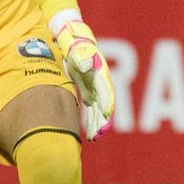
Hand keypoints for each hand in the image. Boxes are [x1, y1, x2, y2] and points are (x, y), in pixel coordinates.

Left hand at [52, 12, 114, 139]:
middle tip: (98, 134)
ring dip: (98, 124)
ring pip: (99, 111)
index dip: (107, 104)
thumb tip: (85, 66)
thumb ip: (82, 59)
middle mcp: (102, 85)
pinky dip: (92, 121)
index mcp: (101, 75)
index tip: (106, 115)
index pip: (106, 92)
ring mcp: (97, 90)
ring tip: (94, 138)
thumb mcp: (79, 51)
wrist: (76, 45)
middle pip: (105, 105)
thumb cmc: (77, 48)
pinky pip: (93, 111)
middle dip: (103, 120)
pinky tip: (90, 134)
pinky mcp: (90, 93)